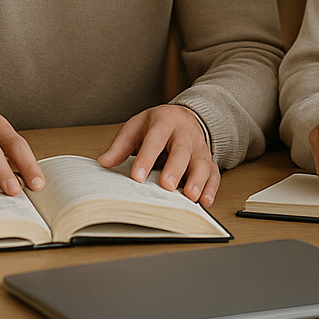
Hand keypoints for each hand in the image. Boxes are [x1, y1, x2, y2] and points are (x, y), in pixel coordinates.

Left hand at [99, 105, 219, 207]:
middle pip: (182, 151)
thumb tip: (104, 162)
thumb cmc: (158, 125)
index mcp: (164, 122)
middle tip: (166, 186)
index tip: (137, 176)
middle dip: (175, 169)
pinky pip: (214, 174)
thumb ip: (121, 145)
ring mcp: (199, 148)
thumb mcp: (137, 127)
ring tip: (190, 196)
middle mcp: (184, 134)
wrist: (183, 117)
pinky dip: (211, 188)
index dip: (146, 158)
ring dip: (197, 180)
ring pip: (202, 163)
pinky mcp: (209, 160)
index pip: (155, 140)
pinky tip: (205, 201)